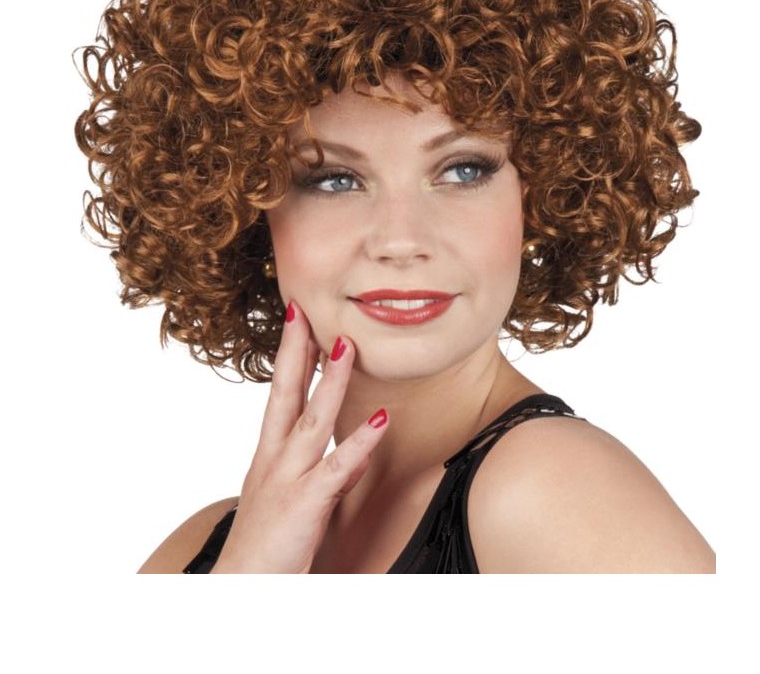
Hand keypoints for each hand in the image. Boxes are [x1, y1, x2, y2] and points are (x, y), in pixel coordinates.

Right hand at [210, 300, 388, 572]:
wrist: (239, 591)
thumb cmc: (267, 548)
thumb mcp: (293, 501)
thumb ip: (323, 474)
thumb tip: (350, 453)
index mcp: (269, 454)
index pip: (280, 393)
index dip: (289, 354)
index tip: (297, 319)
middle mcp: (274, 458)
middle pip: (286, 393)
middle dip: (297, 349)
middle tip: (305, 310)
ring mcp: (287, 478)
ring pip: (313, 420)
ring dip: (331, 381)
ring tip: (348, 346)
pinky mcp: (305, 504)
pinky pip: (336, 469)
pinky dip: (358, 444)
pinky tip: (378, 421)